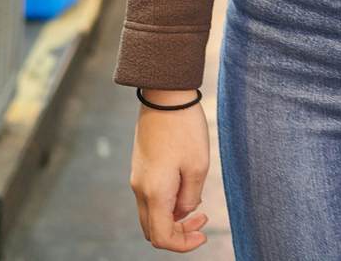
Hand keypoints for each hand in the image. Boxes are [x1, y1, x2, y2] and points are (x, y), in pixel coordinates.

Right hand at [129, 93, 210, 251]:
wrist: (165, 95)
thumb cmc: (185, 128)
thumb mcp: (198, 166)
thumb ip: (190, 197)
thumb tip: (182, 212)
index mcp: (154, 192)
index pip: (162, 237)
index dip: (182, 245)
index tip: (203, 235)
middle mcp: (140, 188)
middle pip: (152, 230)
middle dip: (177, 234)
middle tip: (202, 220)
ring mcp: (137, 177)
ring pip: (150, 214)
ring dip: (172, 218)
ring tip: (198, 206)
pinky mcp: (140, 167)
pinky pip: (150, 197)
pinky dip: (166, 204)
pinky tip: (186, 188)